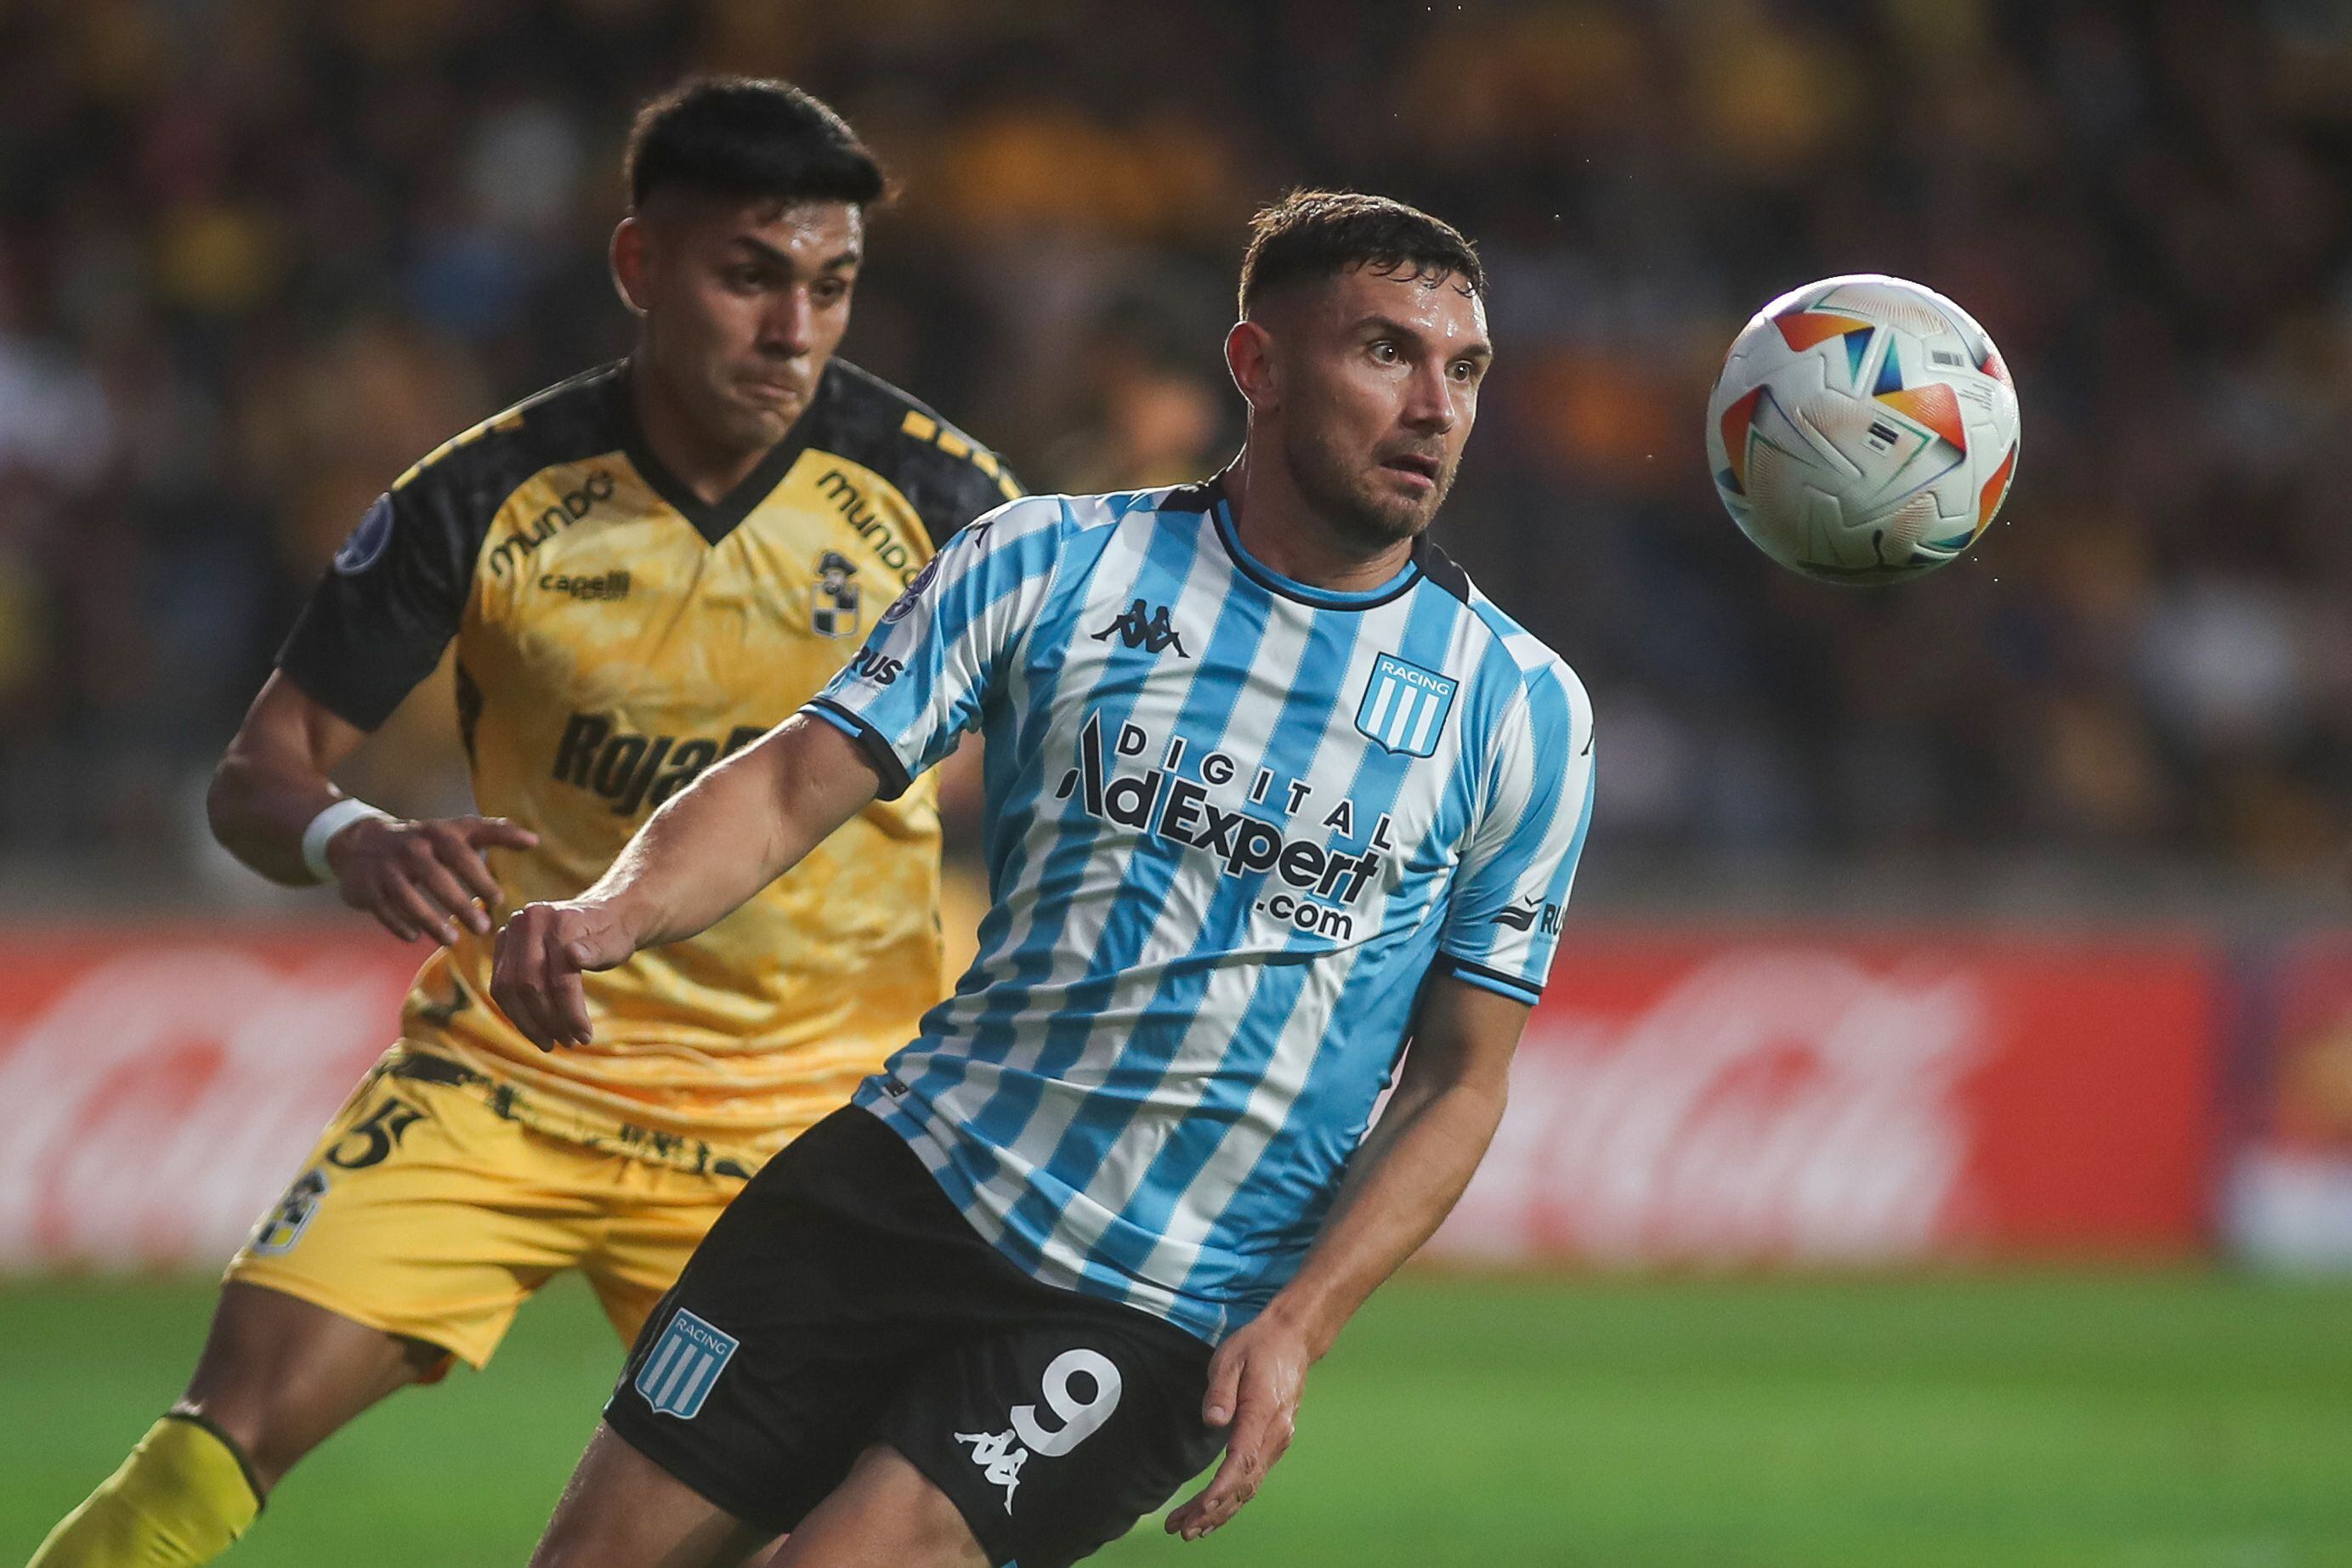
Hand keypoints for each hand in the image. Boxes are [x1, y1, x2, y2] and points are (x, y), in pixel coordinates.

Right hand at [327, 815, 537, 945]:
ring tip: (452, 940)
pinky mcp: (366, 887)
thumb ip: (495, 833)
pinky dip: (399, 924)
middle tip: (483, 929)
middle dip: (460, 904)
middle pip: (436, 877)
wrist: (363, 843)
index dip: (480, 877)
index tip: (499, 900)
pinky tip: (414, 938)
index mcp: (437, 833)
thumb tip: (535, 840)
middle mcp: (410, 848)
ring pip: (408, 897)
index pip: (461, 854)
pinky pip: (383, 909)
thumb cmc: (427, 841)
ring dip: (431, 921)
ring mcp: (385, 868)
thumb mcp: (457, 831)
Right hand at [489, 900, 638, 1048]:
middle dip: (548, 1021)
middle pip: (528, 985)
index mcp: (558, 919)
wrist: (603, 915)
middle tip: (569, 1042)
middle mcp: (528, 921)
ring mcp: (511, 931)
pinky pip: (501, 986)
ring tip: (552, 1043)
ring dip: (528, 1023)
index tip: (584, 1037)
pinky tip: (537, 1028)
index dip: (570, 1012)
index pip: (559, 977)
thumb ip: (596, 951)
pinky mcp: (503, 945)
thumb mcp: (615, 943)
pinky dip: (516, 1012)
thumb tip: (573, 955)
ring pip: (507, 989)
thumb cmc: (613, 934)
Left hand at [1164, 1308, 1310, 1541]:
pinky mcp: (1275, 1443)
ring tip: (1189, 1529)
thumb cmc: (1257, 1347)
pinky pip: (1253, 1478)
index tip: (1201, 1508)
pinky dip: (1233, 1499)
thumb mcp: (1231, 1357)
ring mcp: (1279, 1441)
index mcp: (1264, 1412)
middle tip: (1182, 1530)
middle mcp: (1276, 1434)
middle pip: (1245, 1483)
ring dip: (1221, 1511)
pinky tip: (1214, 1511)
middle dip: (1214, 1511)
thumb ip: (1221, 1390)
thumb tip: (1212, 1421)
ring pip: (1250, 1486)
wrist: (1293, 1340)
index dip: (1222, 1488)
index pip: (1242, 1460)